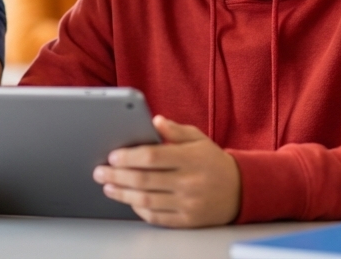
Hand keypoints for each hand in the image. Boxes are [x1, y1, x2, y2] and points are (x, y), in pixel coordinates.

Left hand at [92, 115, 240, 227]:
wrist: (241, 191)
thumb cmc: (213, 162)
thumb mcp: (198, 139)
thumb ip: (175, 130)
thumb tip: (155, 120)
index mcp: (190, 159)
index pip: (153, 157)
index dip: (128, 157)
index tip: (112, 156)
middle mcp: (189, 182)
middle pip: (144, 179)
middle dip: (116, 175)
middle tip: (100, 172)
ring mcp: (188, 204)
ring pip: (146, 200)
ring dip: (122, 194)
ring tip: (108, 186)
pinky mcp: (187, 221)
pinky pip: (157, 217)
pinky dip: (139, 209)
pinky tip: (129, 200)